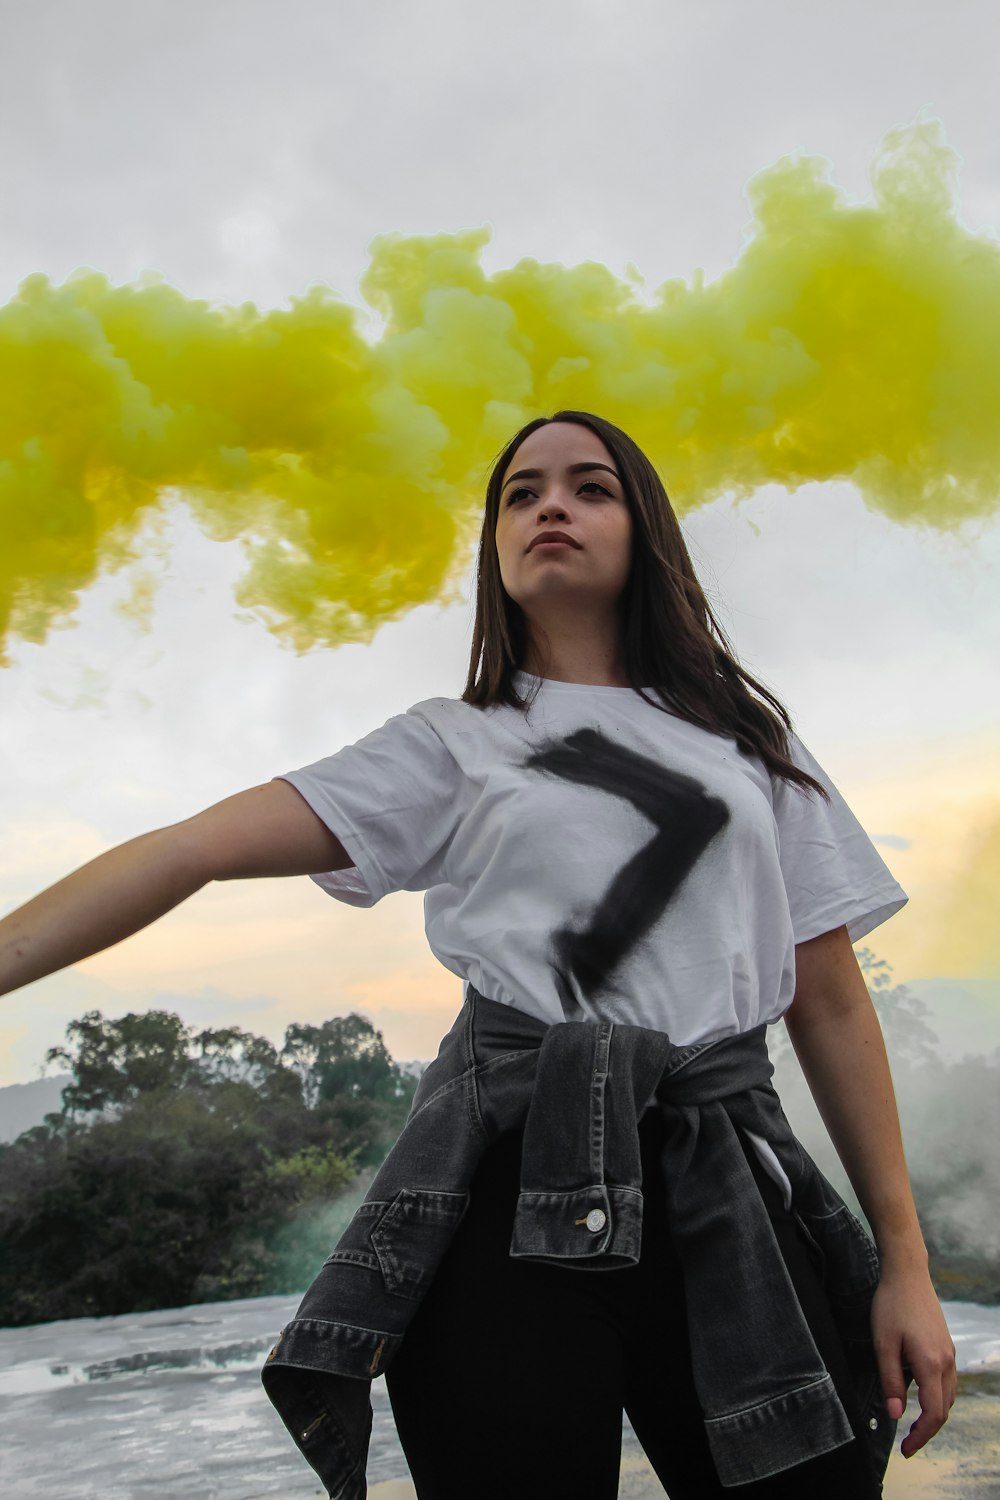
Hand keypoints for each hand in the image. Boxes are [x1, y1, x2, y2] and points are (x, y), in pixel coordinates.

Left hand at [871, 1265, 956, 1457]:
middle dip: (927, 1431)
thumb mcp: (883, 1344)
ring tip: (912, 1425)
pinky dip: (936, 1397)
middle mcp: (946, 1362)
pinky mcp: (945, 1346)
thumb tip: (895, 1415)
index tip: (906, 1450)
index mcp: (931, 1364)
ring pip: (948, 1396)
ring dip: (933, 1415)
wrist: (907, 1274)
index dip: (921, 1436)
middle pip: (944, 1409)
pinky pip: (947, 1381)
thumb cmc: (891, 1305)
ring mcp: (949, 1354)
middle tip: (907, 1444)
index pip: (933, 1414)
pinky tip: (919, 1395)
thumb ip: (890, 1381)